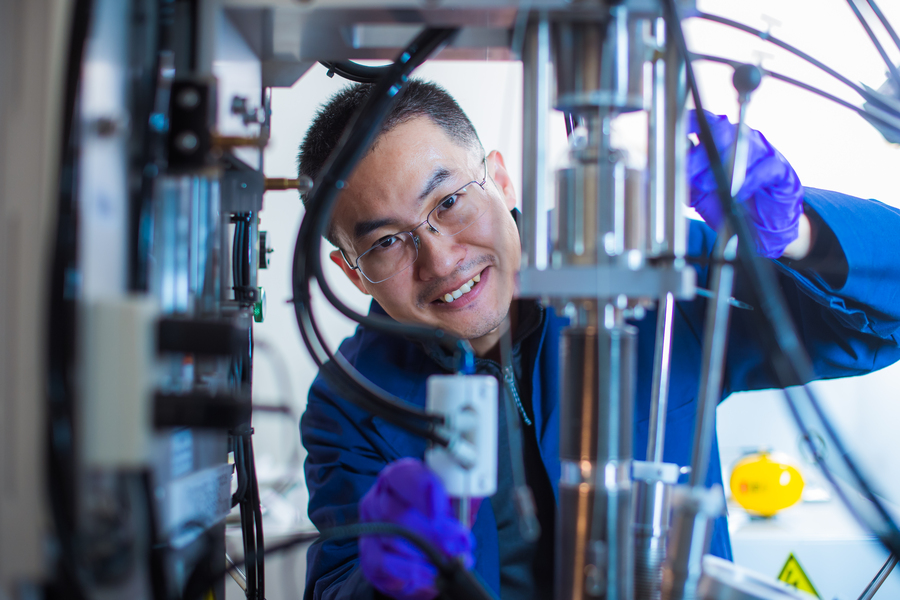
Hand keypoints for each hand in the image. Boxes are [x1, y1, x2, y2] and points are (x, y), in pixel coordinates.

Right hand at [359, 458, 475, 599]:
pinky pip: (383, 564)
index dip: (434, 500)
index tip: (453, 520)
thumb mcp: (454, 502)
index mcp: (399, 476)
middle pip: (397, 512)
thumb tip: (469, 502)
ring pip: (392, 538)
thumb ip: (462, 499)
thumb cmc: (438, 519)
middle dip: (431, 533)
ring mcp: (370, 526)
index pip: (412, 479)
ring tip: (449, 563)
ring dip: (424, 554)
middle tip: (455, 547)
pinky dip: (409, 572)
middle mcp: (379, 497)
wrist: (419, 550)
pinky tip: (430, 575)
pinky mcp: (368, 554)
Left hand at [687, 110, 804, 258]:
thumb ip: (684, 178)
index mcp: (719, 140)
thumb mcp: (698, 192)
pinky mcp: (779, 168)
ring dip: (721, 168)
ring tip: (707, 186)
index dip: (689, 123)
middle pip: (721, 130)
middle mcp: (740, 139)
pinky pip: (765, 168)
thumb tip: (668, 167)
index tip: (674, 135)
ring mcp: (762, 151)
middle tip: (689, 173)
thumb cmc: (730, 202)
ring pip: (744, 146)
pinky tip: (737, 193)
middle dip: (700, 153)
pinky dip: (749, 181)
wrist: (762, 225)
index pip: (704, 120)